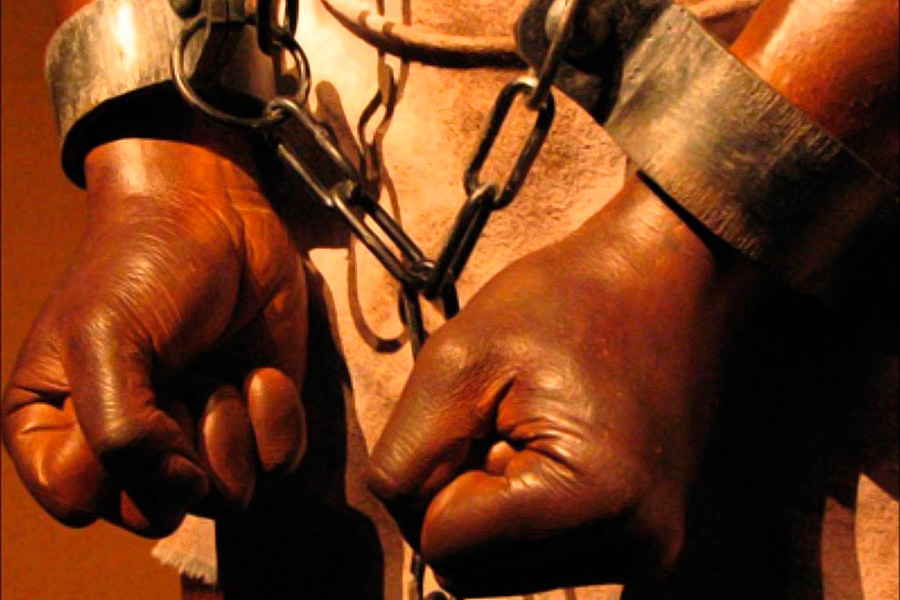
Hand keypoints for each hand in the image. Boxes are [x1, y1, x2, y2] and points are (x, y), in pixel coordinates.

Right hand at [2, 132, 307, 536]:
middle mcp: (129, 446)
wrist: (218, 213)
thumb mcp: (106, 342)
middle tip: (182, 381)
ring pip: (225, 496)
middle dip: (180, 447)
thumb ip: (120, 434)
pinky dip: (277, 420)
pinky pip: (279, 464)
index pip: (83, 500)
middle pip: (159, 510)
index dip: (117, 458)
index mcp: (60, 431)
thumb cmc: (142, 265)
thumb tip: (181, 495)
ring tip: (218, 370)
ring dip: (230, 429)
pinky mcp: (258, 420)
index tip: (132, 390)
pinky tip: (261, 373)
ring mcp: (198, 436)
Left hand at [369, 178, 765, 595]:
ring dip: (490, 509)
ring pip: (499, 569)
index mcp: (591, 502)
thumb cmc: (564, 302)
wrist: (669, 278)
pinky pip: (537, 557)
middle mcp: (635, 548)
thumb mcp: (457, 357)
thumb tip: (404, 522)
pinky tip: (554, 449)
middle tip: (500, 421)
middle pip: (470, 570)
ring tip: (531, 431)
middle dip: (459, 500)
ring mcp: (648, 552)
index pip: (442, 546)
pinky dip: (522, 513)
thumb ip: (406, 458)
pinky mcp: (647, 545)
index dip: (432, 480)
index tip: (473, 416)